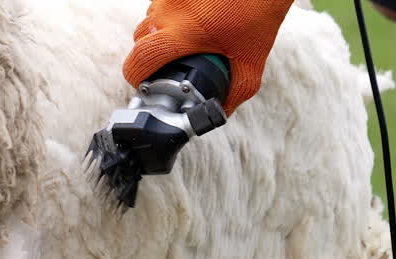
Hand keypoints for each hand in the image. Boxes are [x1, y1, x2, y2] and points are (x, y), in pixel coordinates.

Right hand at [123, 0, 294, 114]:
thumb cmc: (259, 12)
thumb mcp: (251, 60)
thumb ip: (235, 92)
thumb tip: (219, 112)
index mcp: (182, 33)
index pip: (140, 59)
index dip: (136, 77)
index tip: (145, 84)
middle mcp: (169, 10)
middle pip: (139, 39)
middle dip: (146, 56)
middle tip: (165, 66)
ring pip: (150, 19)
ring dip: (158, 34)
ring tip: (181, 42)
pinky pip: (162, 4)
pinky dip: (169, 16)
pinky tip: (191, 21)